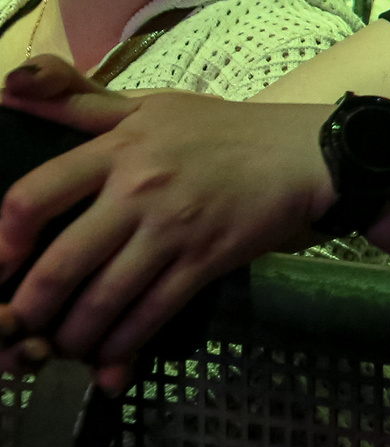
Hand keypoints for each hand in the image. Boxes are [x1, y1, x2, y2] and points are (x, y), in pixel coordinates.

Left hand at [0, 75, 336, 389]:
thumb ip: (75, 99)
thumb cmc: (220, 130)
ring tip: (60, 348)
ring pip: (103, 301)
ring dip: (72, 336)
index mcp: (117, 149)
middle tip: (17, 328)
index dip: (3, 241)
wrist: (303, 154)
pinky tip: (108, 359)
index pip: (34, 196)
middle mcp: (139, 192)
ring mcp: (174, 231)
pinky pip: (152, 315)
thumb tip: (6, 87)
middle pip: (61, 264)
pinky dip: (123, 345)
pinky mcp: (206, 263)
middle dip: (28, 310)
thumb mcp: (148, 105)